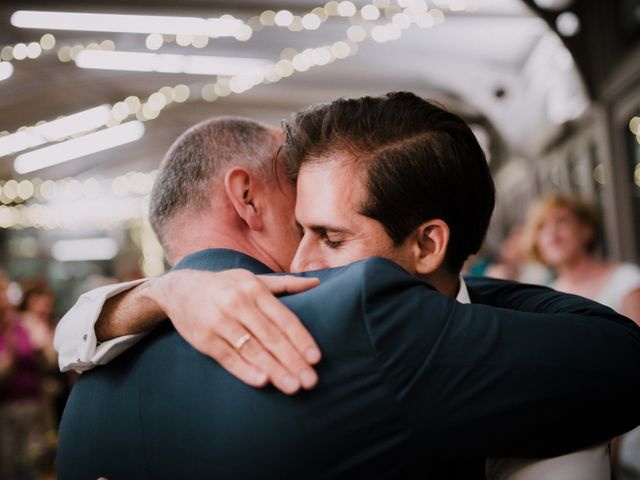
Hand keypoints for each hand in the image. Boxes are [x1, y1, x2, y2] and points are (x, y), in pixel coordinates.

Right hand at [145, 269, 321, 393]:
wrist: (179, 289)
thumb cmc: (224, 285)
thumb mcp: (252, 279)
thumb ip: (285, 284)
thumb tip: (318, 283)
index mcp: (253, 289)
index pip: (283, 318)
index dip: (301, 339)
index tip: (316, 358)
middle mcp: (237, 304)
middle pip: (271, 337)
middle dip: (293, 360)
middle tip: (311, 381)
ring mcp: (219, 322)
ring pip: (252, 350)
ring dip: (274, 370)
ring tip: (293, 387)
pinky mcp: (204, 339)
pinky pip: (229, 358)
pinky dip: (246, 370)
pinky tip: (263, 381)